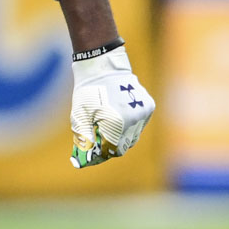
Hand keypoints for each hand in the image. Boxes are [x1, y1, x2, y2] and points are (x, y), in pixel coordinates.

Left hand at [70, 45, 152, 168]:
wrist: (103, 67)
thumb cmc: (88, 93)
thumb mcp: (80, 117)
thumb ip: (83, 139)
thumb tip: (80, 161)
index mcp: (116, 122)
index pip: (114, 150)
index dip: (104, 154)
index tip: (95, 153)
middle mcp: (133, 119)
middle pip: (125, 145)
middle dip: (112, 146)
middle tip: (100, 141)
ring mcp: (143, 112)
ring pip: (134, 136)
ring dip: (121, 135)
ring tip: (108, 125)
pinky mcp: (148, 106)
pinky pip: (139, 124)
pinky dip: (129, 125)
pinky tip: (118, 115)